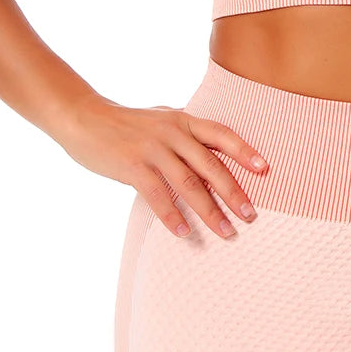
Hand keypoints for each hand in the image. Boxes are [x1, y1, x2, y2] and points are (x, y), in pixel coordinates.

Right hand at [55, 95, 268, 240]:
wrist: (85, 118)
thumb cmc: (126, 123)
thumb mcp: (161, 119)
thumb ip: (184, 133)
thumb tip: (210, 149)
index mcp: (183, 120)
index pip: (221, 134)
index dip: (244, 150)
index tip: (265, 168)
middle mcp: (172, 132)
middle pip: (211, 164)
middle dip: (234, 191)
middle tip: (251, 215)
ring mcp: (152, 148)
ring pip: (189, 183)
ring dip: (210, 210)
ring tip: (227, 232)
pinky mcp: (132, 166)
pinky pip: (157, 194)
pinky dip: (172, 215)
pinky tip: (184, 233)